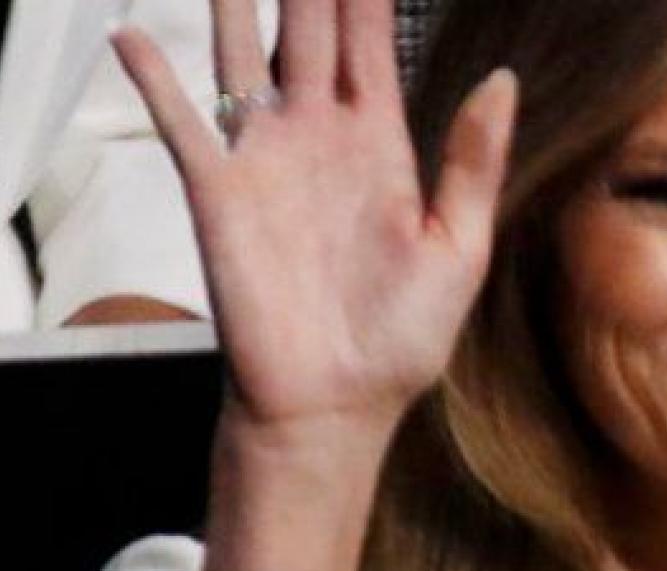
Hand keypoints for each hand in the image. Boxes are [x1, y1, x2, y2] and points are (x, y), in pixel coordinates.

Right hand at [110, 0, 516, 440]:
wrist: (336, 402)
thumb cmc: (402, 337)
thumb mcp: (459, 248)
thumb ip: (473, 162)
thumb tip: (503, 80)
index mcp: (380, 148)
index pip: (369, 47)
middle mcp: (319, 140)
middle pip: (306, 33)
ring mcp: (265, 161)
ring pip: (241, 57)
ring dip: (234, 5)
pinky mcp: (217, 195)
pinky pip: (181, 125)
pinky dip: (153, 80)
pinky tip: (131, 34)